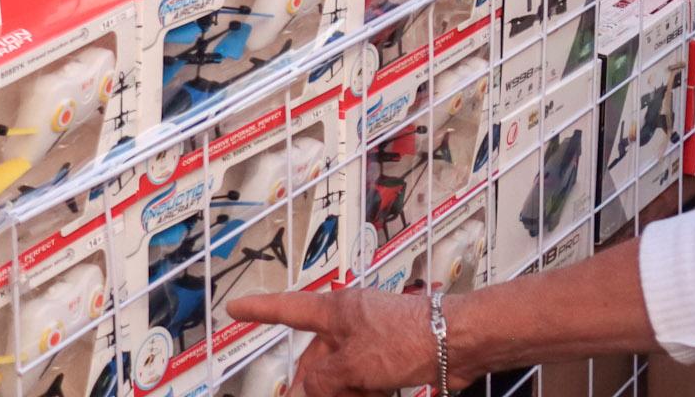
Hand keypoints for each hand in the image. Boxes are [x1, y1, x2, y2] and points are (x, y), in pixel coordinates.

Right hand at [234, 287, 442, 394]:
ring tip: (365, 396)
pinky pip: (364, 380)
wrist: (458, 343)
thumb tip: (305, 390)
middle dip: (316, 384)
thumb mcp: (352, 364)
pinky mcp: (391, 356)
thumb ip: (320, 379)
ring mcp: (371, 338)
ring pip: (341, 373)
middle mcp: (351, 321)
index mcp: (336, 311)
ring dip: (346, 392)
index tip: (235, 307)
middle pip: (316, 357)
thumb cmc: (408, 339)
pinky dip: (365, 393)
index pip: (288, 308)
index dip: (259, 310)